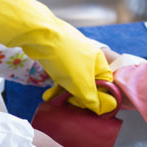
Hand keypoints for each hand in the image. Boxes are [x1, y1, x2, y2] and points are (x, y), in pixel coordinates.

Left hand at [0, 0, 116, 113]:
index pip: (106, 84)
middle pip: (89, 84)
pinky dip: (57, 87)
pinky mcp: (59, 59)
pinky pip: (62, 77)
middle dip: (80, 97)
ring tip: (57, 102)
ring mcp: (72, 58)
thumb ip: (92, 98)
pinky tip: (49, 96)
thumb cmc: (65, 58)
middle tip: (72, 105)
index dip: (100, 98)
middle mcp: (88, 59)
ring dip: (66, 94)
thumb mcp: (81, 84)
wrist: (40, 37)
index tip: (90, 108)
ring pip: (74, 81)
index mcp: (99, 62)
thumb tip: (100, 109)